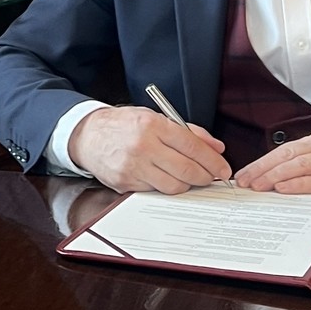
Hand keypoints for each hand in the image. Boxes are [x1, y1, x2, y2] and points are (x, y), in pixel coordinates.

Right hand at [68, 106, 231, 194]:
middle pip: (187, 171)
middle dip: (205, 177)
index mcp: (153, 126)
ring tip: (188, 177)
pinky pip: (155, 191)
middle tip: (211, 178)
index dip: (213, 161)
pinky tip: (164, 177)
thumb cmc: (124, 125)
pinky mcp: (125, 184)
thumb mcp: (155, 118)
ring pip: (174, 186)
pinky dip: (165, 187)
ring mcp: (133, 167)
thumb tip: (216, 148)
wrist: (88, 136)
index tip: (222, 168)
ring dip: (187, 185)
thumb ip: (189, 132)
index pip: (193, 147)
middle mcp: (143, 147)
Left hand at [235, 132, 310, 195]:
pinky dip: (302, 184)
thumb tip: (262, 181)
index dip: (260, 164)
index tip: (243, 176)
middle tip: (247, 183)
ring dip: (278, 176)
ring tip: (261, 186)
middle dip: (264, 170)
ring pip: (303, 165)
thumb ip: (297, 168)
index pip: (282, 151)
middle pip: (288, 156)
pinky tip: (286, 189)